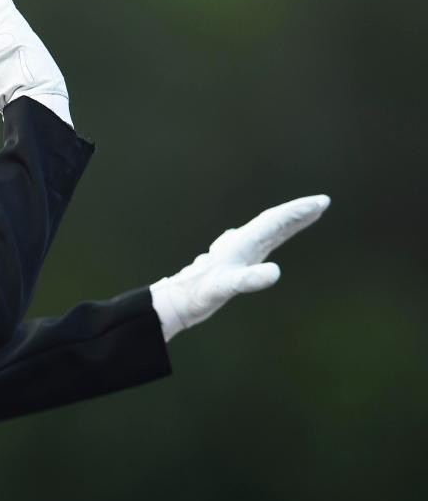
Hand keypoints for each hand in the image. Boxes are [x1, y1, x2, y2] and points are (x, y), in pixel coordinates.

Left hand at [149, 195, 330, 341]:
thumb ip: (248, 279)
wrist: (179, 299)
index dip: (297, 211)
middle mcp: (241, 242)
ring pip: (269, 230)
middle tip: (322, 203)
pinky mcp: (238, 260)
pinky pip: (263, 241)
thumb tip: (275, 272)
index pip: (274, 220)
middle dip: (298, 212)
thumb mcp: (225, 287)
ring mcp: (239, 250)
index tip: (320, 202)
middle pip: (274, 221)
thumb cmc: (200, 293)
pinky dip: (278, 235)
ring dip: (290, 222)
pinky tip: (281, 235)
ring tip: (311, 214)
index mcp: (241, 242)